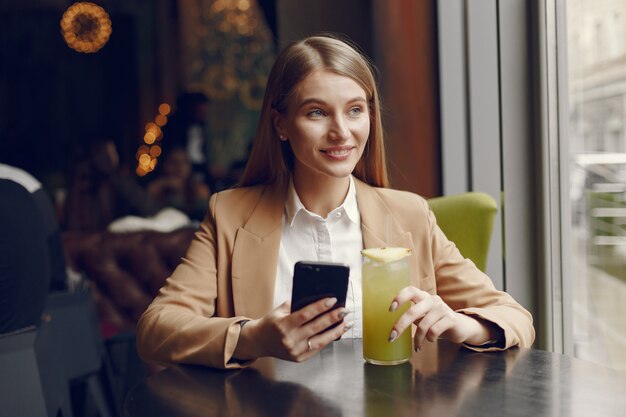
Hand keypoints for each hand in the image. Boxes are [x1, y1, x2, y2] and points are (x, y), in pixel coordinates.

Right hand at [234, 297, 350, 361]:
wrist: (260, 341)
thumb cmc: (272, 322)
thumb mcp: (280, 310)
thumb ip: (297, 304)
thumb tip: (319, 298)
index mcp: (282, 325)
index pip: (305, 315)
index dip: (320, 307)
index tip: (332, 300)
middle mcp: (289, 340)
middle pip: (316, 327)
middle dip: (332, 318)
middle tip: (344, 310)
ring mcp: (295, 351)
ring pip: (320, 341)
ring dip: (336, 331)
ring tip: (346, 322)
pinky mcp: (299, 358)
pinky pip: (318, 348)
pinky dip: (329, 339)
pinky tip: (337, 332)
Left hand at [389, 287, 492, 350]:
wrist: (460, 327)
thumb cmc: (436, 321)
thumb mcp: (423, 315)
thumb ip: (411, 314)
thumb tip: (392, 324)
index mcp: (423, 297)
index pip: (410, 290)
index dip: (399, 298)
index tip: (390, 309)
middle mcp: (432, 300)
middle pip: (412, 311)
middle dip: (400, 325)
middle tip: (392, 338)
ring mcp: (442, 308)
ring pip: (423, 325)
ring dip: (417, 339)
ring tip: (417, 346)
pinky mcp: (451, 319)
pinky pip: (434, 331)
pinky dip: (429, 339)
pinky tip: (430, 340)